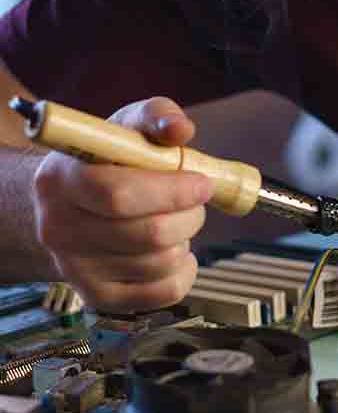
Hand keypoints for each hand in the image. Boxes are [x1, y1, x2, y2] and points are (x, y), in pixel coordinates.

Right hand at [31, 97, 211, 311]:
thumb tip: (181, 129)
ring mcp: (76, 267)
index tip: (202, 183)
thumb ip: (156, 117)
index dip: (173, 191)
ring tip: (175, 221)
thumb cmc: (103, 163)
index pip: (119, 195)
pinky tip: (175, 250)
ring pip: (162, 263)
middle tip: (195, 201)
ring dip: (186, 239)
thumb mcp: (124, 128)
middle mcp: (60, 228)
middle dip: (190, 215)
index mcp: (62, 180)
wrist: (65, 207)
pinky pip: (165, 291)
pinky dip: (186, 270)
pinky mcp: (97, 295)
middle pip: (149, 234)